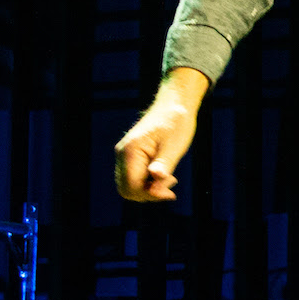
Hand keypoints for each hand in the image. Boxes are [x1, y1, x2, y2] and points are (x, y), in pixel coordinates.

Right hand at [114, 69, 209, 201]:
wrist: (174, 105)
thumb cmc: (176, 123)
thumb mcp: (174, 146)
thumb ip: (163, 165)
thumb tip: (155, 182)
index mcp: (130, 151)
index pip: (131, 186)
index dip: (150, 194)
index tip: (171, 192)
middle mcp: (122, 154)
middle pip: (127, 190)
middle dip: (149, 194)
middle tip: (171, 185)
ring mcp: (124, 155)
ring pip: (130, 186)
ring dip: (149, 189)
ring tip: (170, 178)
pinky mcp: (130, 156)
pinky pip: (134, 178)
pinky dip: (148, 182)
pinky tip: (164, 175)